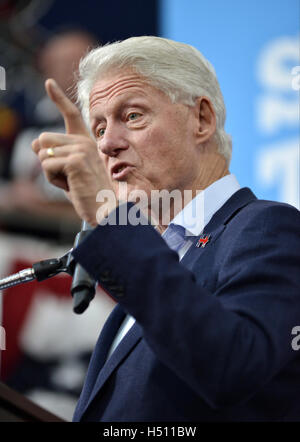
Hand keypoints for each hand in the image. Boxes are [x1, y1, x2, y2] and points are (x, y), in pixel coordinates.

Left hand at [32, 79, 113, 225]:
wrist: (104, 209)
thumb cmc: (86, 192)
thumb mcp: (67, 171)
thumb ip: (53, 155)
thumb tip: (34, 142)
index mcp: (85, 141)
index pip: (71, 115)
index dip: (59, 98)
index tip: (48, 82)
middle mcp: (84, 141)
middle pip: (44, 139)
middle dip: (47, 161)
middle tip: (67, 176)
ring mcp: (80, 149)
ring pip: (43, 154)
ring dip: (50, 173)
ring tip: (70, 182)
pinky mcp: (75, 161)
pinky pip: (46, 166)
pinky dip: (53, 180)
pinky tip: (70, 186)